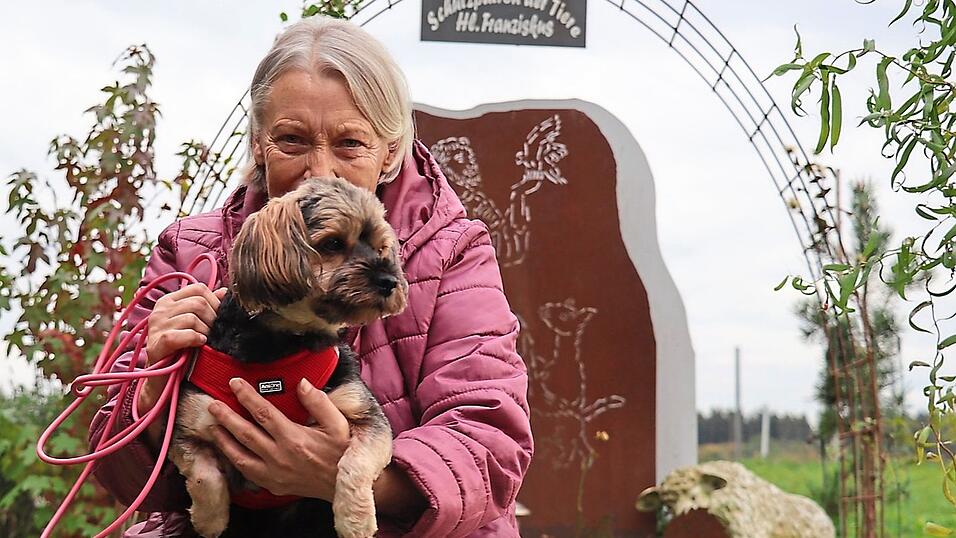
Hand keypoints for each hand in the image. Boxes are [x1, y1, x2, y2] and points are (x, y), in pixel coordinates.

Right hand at [138, 284, 226, 415]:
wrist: (162, 377)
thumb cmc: (181, 348)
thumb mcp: (194, 324)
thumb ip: (207, 306)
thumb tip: (224, 292)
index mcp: (169, 300)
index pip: (198, 288)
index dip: (215, 301)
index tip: (219, 316)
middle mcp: (160, 309)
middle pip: (198, 303)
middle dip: (212, 319)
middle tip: (213, 333)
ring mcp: (156, 325)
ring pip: (192, 318)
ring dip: (205, 331)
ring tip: (205, 340)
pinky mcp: (156, 343)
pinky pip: (183, 335)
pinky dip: (195, 339)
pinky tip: (199, 344)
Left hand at [208, 378, 350, 500]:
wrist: (345, 485)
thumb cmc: (342, 452)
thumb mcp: (338, 424)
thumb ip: (319, 402)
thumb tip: (302, 384)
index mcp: (294, 438)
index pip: (264, 413)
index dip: (247, 396)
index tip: (235, 384)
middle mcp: (279, 457)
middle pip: (245, 433)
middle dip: (226, 416)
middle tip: (212, 404)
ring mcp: (274, 473)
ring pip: (240, 455)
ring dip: (224, 440)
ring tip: (213, 427)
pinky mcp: (273, 485)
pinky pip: (247, 472)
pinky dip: (234, 460)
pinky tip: (228, 451)